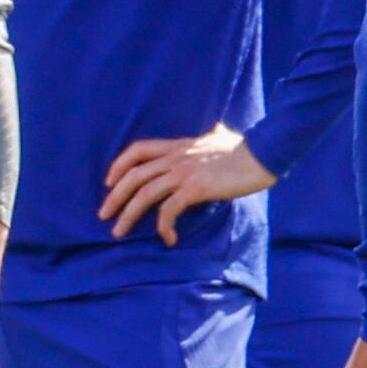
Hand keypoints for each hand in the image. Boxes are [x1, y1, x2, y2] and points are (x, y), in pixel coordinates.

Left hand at [99, 126, 272, 243]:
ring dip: (128, 215)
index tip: (108, 182)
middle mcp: (175, 158)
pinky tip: (167, 238)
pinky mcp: (195, 188)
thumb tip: (217, 129)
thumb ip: (214, 133)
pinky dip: (163, 226)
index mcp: (177, 146)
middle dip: (114, 196)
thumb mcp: (222, 136)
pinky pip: (169, 210)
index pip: (137, 149)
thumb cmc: (245, 148)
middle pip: (134, 175)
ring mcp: (184, 173)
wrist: (262, 154)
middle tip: (104, 215)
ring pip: (144, 194)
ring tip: (118, 232)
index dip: (119, 165)